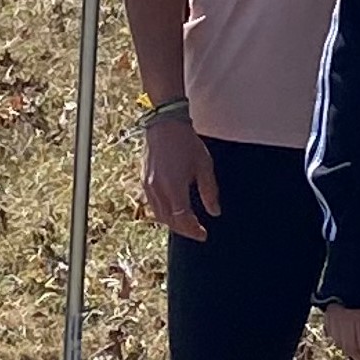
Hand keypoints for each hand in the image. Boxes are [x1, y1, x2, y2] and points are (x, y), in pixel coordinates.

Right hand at [141, 117, 220, 240]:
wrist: (165, 125)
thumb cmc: (186, 143)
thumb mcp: (204, 166)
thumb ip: (210, 191)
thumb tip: (215, 212)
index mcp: (174, 187)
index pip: (182, 219)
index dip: (193, 230)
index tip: (203, 234)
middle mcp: (158, 189)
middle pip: (169, 221)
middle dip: (184, 230)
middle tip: (197, 232)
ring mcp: (148, 186)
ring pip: (159, 215)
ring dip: (173, 224)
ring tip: (187, 225)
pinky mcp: (144, 181)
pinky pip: (153, 205)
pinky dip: (164, 213)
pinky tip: (173, 212)